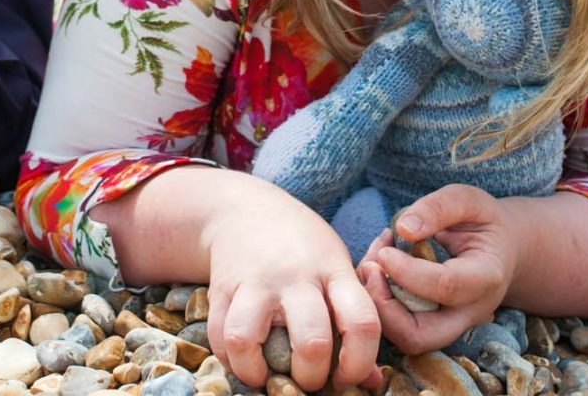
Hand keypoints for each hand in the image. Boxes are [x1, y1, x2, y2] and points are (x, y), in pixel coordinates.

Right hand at [204, 185, 383, 391]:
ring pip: (247, 339)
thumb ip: (354, 320)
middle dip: (311, 377)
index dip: (359, 363)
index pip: (361, 323)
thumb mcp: (337, 268)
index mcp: (333, 271)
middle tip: (308, 378)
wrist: (247, 210)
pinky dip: (230, 360)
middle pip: (311, 342)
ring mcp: (254, 282)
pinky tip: (244, 360)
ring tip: (267, 375)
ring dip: (257, 372)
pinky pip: (218, 336)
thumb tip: (370, 382)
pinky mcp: (221, 288)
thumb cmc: (303, 247)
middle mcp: (294, 276)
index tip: (345, 377)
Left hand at [358, 184, 517, 353]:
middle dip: (384, 307)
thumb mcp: (468, 201)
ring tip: (371, 264)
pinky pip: (400, 328)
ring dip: (377, 305)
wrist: (501, 248)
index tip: (384, 251)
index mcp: (486, 277)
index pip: (444, 287)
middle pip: (419, 336)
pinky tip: (378, 269)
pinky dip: (379, 303)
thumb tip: (404, 229)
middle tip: (370, 269)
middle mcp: (470, 312)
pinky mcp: (434, 327)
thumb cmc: (482, 221)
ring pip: (406, 339)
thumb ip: (438, 208)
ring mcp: (452, 325)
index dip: (407, 271)